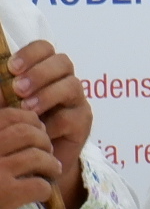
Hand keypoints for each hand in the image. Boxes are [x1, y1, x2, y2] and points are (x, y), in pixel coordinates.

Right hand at [0, 106, 60, 208]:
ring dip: (51, 164)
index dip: (32, 120)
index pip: (10, 116)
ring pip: (38, 157)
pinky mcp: (6, 194)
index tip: (39, 130)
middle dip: (45, 142)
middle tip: (48, 152)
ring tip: (52, 170)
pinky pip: (39, 185)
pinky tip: (40, 193)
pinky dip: (45, 189)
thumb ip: (3, 135)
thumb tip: (24, 111)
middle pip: (28, 134)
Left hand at [9, 38, 87, 208]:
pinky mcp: (82, 123)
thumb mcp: (4, 105)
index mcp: (43, 70)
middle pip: (62, 62)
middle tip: (19, 89)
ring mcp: (75, 101)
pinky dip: (51, 123)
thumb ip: (1, 92)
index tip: (12, 68)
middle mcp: (63, 81)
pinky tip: (37, 130)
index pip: (44, 48)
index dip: (30, 53)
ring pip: (71, 85)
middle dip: (40, 73)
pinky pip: (70, 116)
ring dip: (47, 94)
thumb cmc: (16, 125)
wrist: (33, 159)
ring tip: (27, 108)